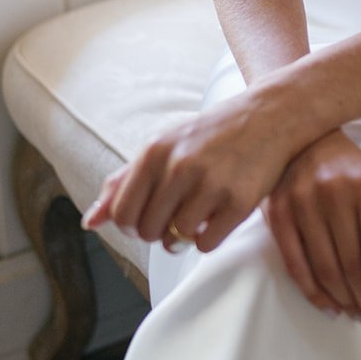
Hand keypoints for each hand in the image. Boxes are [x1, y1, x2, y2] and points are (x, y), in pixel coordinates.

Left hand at [82, 82, 304, 252]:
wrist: (271, 116)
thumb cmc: (213, 134)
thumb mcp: (165, 146)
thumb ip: (124, 182)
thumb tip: (89, 223)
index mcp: (155, 151)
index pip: (122, 214)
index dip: (132, 225)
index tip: (150, 217)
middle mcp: (180, 166)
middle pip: (148, 231)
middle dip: (159, 231)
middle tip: (178, 215)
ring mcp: (211, 183)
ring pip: (177, 239)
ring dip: (185, 235)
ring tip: (199, 214)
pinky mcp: (239, 201)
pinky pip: (206, 243)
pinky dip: (209, 238)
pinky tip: (218, 216)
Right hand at [261, 130, 360, 332]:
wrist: (306, 137)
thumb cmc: (352, 170)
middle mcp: (334, 195)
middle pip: (353, 266)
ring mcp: (303, 204)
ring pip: (325, 269)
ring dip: (344, 302)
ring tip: (358, 318)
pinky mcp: (278, 214)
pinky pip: (295, 264)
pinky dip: (313, 293)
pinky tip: (330, 307)